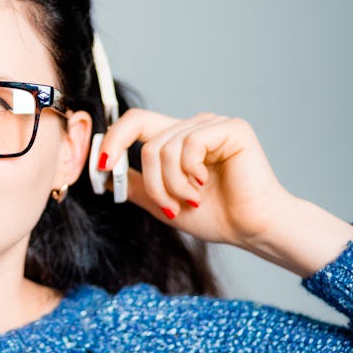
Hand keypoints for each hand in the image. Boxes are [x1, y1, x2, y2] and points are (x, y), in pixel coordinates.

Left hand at [96, 109, 352, 275]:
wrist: (252, 229)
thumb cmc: (216, 216)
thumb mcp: (163, 202)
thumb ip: (137, 186)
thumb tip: (106, 176)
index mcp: (176, 138)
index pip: (134, 122)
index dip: (113, 140)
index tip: (100, 166)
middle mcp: (192, 126)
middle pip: (145, 136)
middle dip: (150, 179)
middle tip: (166, 205)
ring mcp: (212, 124)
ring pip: (164, 147)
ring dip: (172, 184)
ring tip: (191, 200)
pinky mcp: (231, 128)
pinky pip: (189, 144)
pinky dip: (190, 172)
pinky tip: (205, 185)